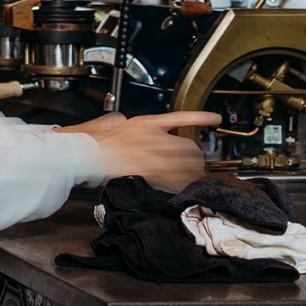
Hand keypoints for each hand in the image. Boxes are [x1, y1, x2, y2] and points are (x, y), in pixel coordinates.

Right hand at [59, 110, 217, 190]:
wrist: (89, 154)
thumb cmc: (96, 142)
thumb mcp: (112, 124)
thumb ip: (123, 123)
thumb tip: (122, 124)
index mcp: (147, 123)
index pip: (182, 118)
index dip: (202, 118)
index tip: (216, 119)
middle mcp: (157, 138)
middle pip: (191, 147)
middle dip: (194, 158)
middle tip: (192, 165)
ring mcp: (157, 156)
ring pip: (189, 166)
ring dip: (191, 174)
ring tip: (186, 179)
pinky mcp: (154, 174)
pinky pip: (178, 181)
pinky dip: (181, 186)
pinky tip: (180, 188)